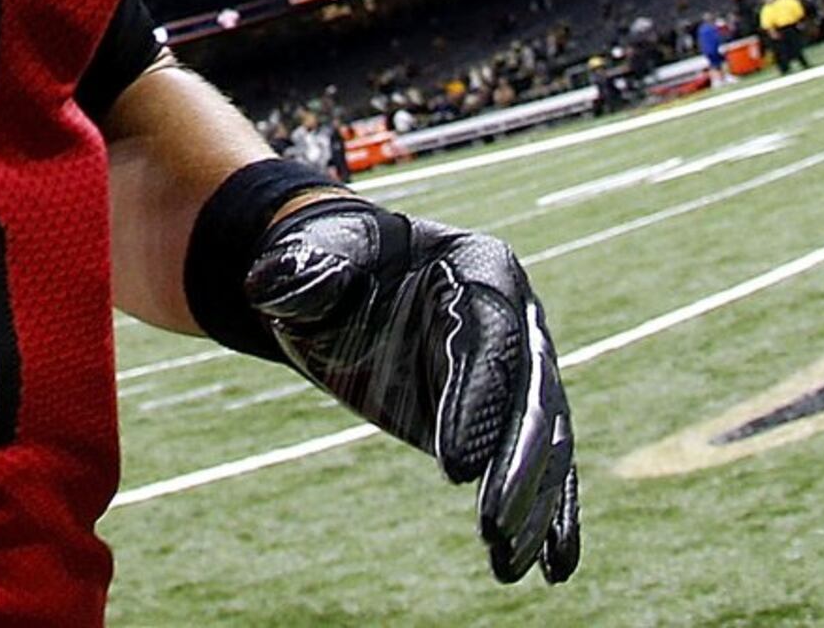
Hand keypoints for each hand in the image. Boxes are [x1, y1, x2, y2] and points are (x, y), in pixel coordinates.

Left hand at [250, 199, 581, 583]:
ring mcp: (521, 368)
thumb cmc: (331, 261)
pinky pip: (542, 466)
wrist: (345, 278)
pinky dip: (549, 515)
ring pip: (544, 441)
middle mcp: (516, 317)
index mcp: (479, 267)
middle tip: (491, 528)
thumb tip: (271, 288)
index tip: (455, 468)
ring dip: (533, 504)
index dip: (475, 401)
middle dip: (513, 466)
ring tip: (510, 563)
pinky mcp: (508, 413)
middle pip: (529, 397)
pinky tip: (551, 566)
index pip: (488, 338)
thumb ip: (301, 271)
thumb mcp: (313, 257)